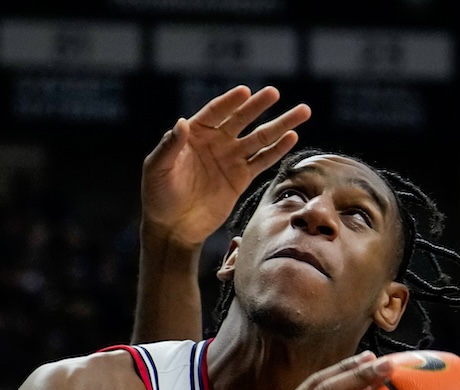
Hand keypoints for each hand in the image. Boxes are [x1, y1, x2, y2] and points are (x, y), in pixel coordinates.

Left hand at [142, 85, 310, 248]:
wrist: (172, 228)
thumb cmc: (158, 196)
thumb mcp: (157, 169)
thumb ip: (169, 146)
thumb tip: (181, 123)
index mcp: (194, 134)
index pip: (215, 112)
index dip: (229, 102)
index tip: (244, 92)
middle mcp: (215, 142)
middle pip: (241, 119)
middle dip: (258, 106)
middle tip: (273, 93)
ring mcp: (230, 159)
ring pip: (259, 137)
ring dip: (280, 124)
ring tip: (302, 111)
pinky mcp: (241, 178)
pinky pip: (262, 160)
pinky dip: (277, 150)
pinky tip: (292, 137)